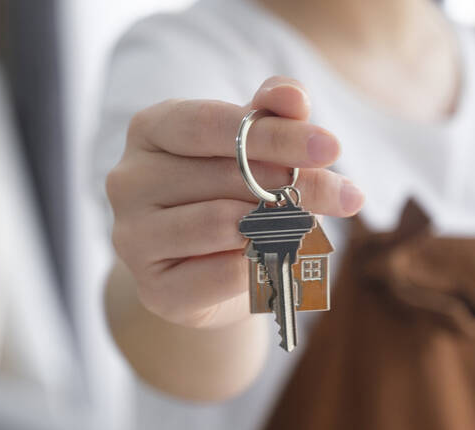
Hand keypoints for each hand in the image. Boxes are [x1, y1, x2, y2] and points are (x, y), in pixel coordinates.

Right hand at [106, 77, 363, 328]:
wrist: (204, 273)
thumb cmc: (229, 195)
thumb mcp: (251, 148)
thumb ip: (270, 115)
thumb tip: (291, 96)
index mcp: (149, 130)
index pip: (212, 125)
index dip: (275, 134)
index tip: (331, 147)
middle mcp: (128, 181)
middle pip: (225, 176)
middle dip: (295, 184)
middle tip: (346, 195)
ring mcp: (132, 237)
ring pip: (221, 224)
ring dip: (279, 225)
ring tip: (309, 226)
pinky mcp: (153, 289)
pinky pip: (221, 274)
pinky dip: (260, 266)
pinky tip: (276, 259)